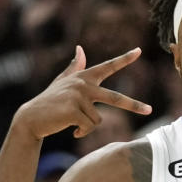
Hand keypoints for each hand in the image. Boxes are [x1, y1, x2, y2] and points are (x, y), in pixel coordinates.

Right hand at [13, 46, 150, 139]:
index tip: (139, 51)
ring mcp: (78, 97)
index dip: (124, 59)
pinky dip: (81, 132)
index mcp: (83, 78)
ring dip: (87, 127)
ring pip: (98, 120)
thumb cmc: (49, 101)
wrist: (31, 118)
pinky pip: (88, 127)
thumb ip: (75, 68)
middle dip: (135, 105)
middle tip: (150, 110)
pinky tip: (71, 131)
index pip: (107, 66)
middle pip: (116, 98)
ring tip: (73, 124)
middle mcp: (83, 85)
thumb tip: (80, 49)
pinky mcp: (74, 110)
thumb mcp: (62, 82)